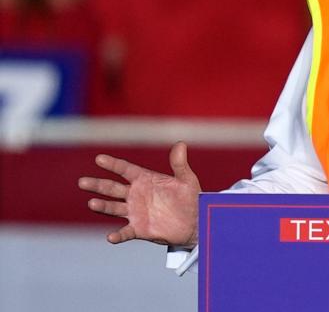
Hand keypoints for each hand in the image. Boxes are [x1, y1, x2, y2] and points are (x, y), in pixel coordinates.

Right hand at [78, 141, 200, 246]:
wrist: (195, 221)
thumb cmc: (190, 197)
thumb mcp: (186, 179)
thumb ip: (180, 164)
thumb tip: (181, 144)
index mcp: (145, 179)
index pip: (125, 169)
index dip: (112, 164)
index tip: (99, 159)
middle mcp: (136, 195)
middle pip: (112, 188)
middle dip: (97, 185)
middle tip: (82, 182)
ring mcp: (135, 212)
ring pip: (113, 208)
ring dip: (102, 206)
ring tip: (92, 203)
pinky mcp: (139, 229)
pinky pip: (125, 232)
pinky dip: (118, 235)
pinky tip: (111, 237)